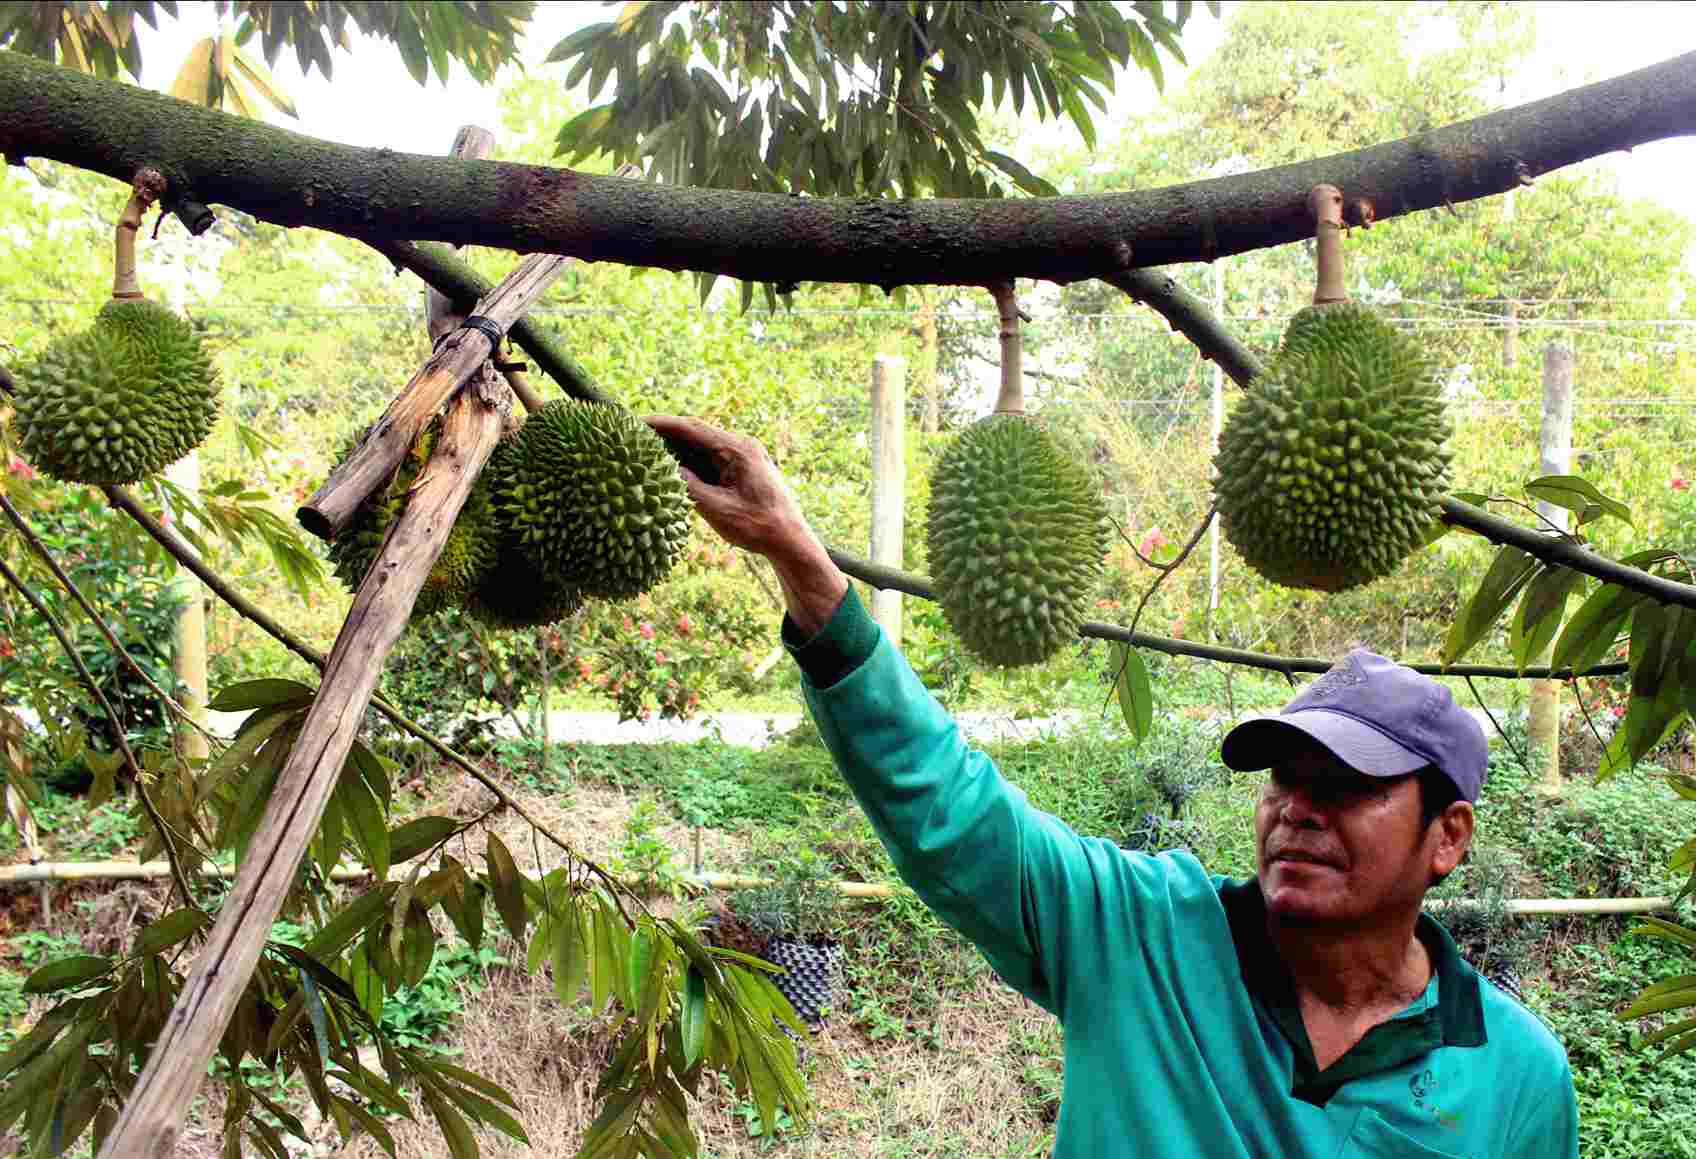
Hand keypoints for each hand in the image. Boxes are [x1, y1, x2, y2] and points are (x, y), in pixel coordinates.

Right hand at [644, 415, 814, 561]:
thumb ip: (689, 487)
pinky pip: (712, 458)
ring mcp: (744, 456)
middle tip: (633, 434)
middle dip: (665, 433)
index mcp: (738, 450)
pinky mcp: (743, 468)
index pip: (692, 429)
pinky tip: (671, 467)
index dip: (662, 424)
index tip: (636, 421)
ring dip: (677, 447)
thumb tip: (664, 469)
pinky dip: (691, 461)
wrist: (791, 541)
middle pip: (696, 433)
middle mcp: (742, 446)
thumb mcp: (717, 509)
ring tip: (645, 449)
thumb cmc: (758, 527)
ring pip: (703, 445)